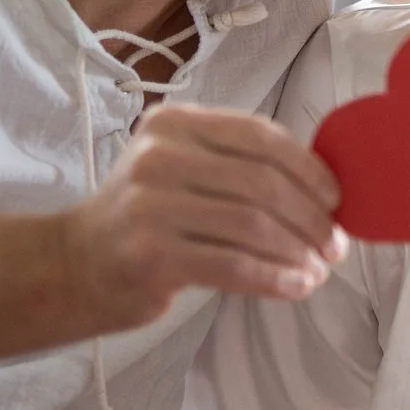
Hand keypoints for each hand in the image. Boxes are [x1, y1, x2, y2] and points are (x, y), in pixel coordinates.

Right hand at [59, 103, 346, 332]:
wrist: (72, 263)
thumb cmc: (145, 217)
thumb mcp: (181, 168)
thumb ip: (238, 166)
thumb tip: (322, 190)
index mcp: (175, 123)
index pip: (261, 137)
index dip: (310, 170)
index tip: (337, 200)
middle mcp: (159, 156)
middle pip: (262, 183)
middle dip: (311, 218)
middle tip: (335, 245)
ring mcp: (150, 205)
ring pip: (253, 225)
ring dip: (298, 251)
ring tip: (319, 269)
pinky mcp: (150, 255)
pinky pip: (233, 265)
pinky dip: (274, 278)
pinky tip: (296, 286)